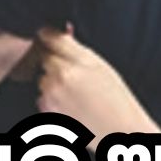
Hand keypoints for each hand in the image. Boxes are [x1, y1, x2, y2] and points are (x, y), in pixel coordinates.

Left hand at [36, 28, 160, 150]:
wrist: (119, 130)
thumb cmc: (116, 98)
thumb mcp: (102, 66)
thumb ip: (77, 48)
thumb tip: (63, 30)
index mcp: (77, 61)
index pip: (49, 37)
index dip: (49, 35)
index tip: (50, 36)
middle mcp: (60, 77)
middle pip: (44, 58)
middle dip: (54, 61)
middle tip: (75, 73)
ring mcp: (51, 96)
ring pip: (42, 79)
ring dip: (52, 82)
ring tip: (76, 93)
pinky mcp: (47, 112)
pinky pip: (42, 98)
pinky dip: (51, 100)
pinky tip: (71, 105)